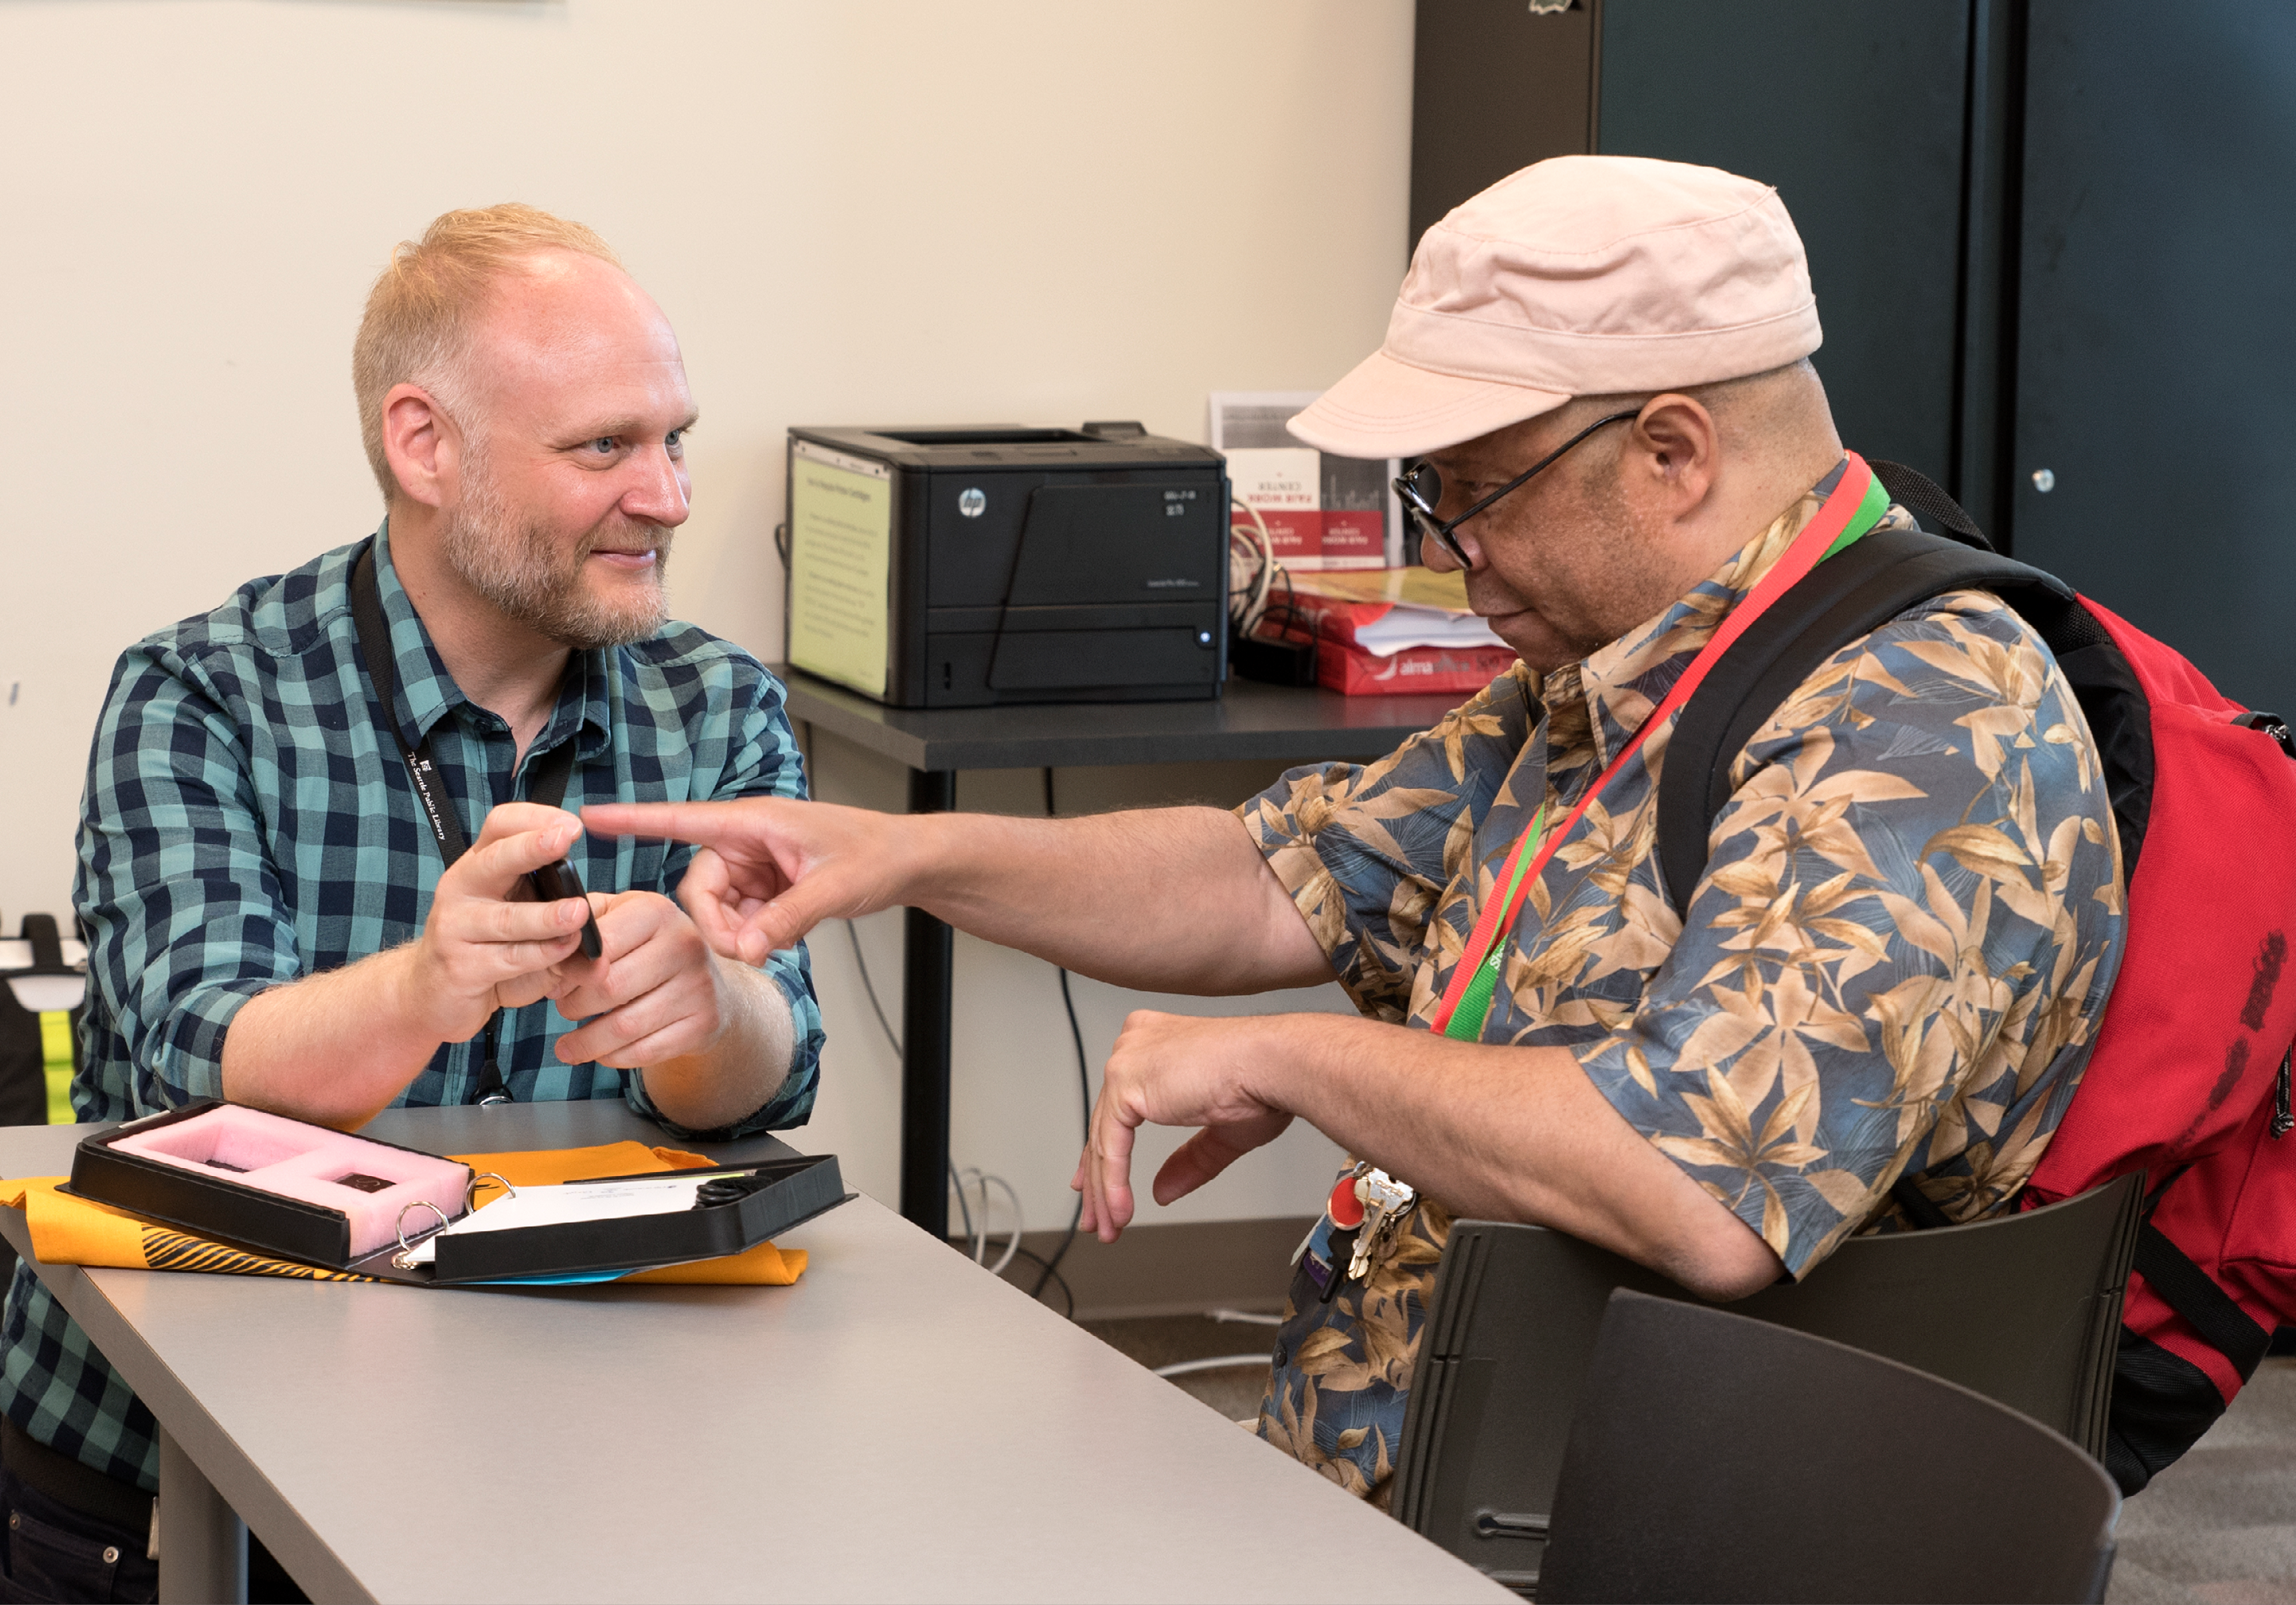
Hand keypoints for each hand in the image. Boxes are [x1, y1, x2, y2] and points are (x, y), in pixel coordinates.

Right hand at [403, 803, 594, 1045]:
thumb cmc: (486, 946)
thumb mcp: (519, 915)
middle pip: (495, 859)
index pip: (500, 825)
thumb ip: (554, 906)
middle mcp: (462, 887)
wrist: (431, 995)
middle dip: (531, 847)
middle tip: (564, 840)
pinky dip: (541, 954)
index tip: (572, 825)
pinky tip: (567, 949)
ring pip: (506, 918)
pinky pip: (508, 958)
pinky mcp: (460, 967)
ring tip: (579, 912)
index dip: (534, 818)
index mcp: (480, 864)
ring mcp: (456, 927)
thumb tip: (598, 908)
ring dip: (546, 916)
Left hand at [548, 890, 729, 1067]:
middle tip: (564, 1010)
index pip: (601, 945)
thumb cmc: (648, 947)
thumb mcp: (620, 917)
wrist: (707, 981)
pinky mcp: (703, 1023)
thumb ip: (583, 923)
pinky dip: (614, 1057)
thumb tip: (547, 946)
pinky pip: (645, 1051)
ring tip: (568, 1046)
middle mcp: (684, 945)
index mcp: (657, 912)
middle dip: (574, 1006)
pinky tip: (601, 1052)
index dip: (569, 970)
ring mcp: (698, 986)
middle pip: (609, 987)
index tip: (555, 984)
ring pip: (625, 1026)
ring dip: (586, 1042)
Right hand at [581, 798, 913, 964]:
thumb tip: (747, 948)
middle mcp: (746, 841)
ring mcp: (754, 867)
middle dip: (716, 924)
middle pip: (697, 887)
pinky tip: (783, 938)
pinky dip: (754, 936)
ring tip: (776, 942)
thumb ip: (786, 919)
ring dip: (738, 934)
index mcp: (753, 822)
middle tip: (751, 948)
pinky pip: (739, 919)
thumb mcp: (833, 888)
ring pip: (716, 910)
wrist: (905, 862)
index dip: (632, 820)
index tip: (589, 819)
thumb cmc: (875, 854)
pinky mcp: (765, 890)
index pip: (679, 819)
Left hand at [1074, 1010, 1295, 1242]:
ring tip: (1110, 1228)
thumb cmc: (1263, 1082)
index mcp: (1155, 1043)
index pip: (1117, 1105)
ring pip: (1104, 1139)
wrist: (1274, 1065)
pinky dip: (1114, 1184)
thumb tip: (1163, 1191)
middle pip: (1105, 1124)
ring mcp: (1127, 1060)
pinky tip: (1120, 1210)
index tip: (1095, 1182)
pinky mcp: (1124, 1082)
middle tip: (1096, 1217)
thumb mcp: (1220, 1131)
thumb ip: (1189, 1159)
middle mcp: (1136, 1044)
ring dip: (1104, 1192)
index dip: (1104, 1151)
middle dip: (1098, 1179)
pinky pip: (1111, 1145)